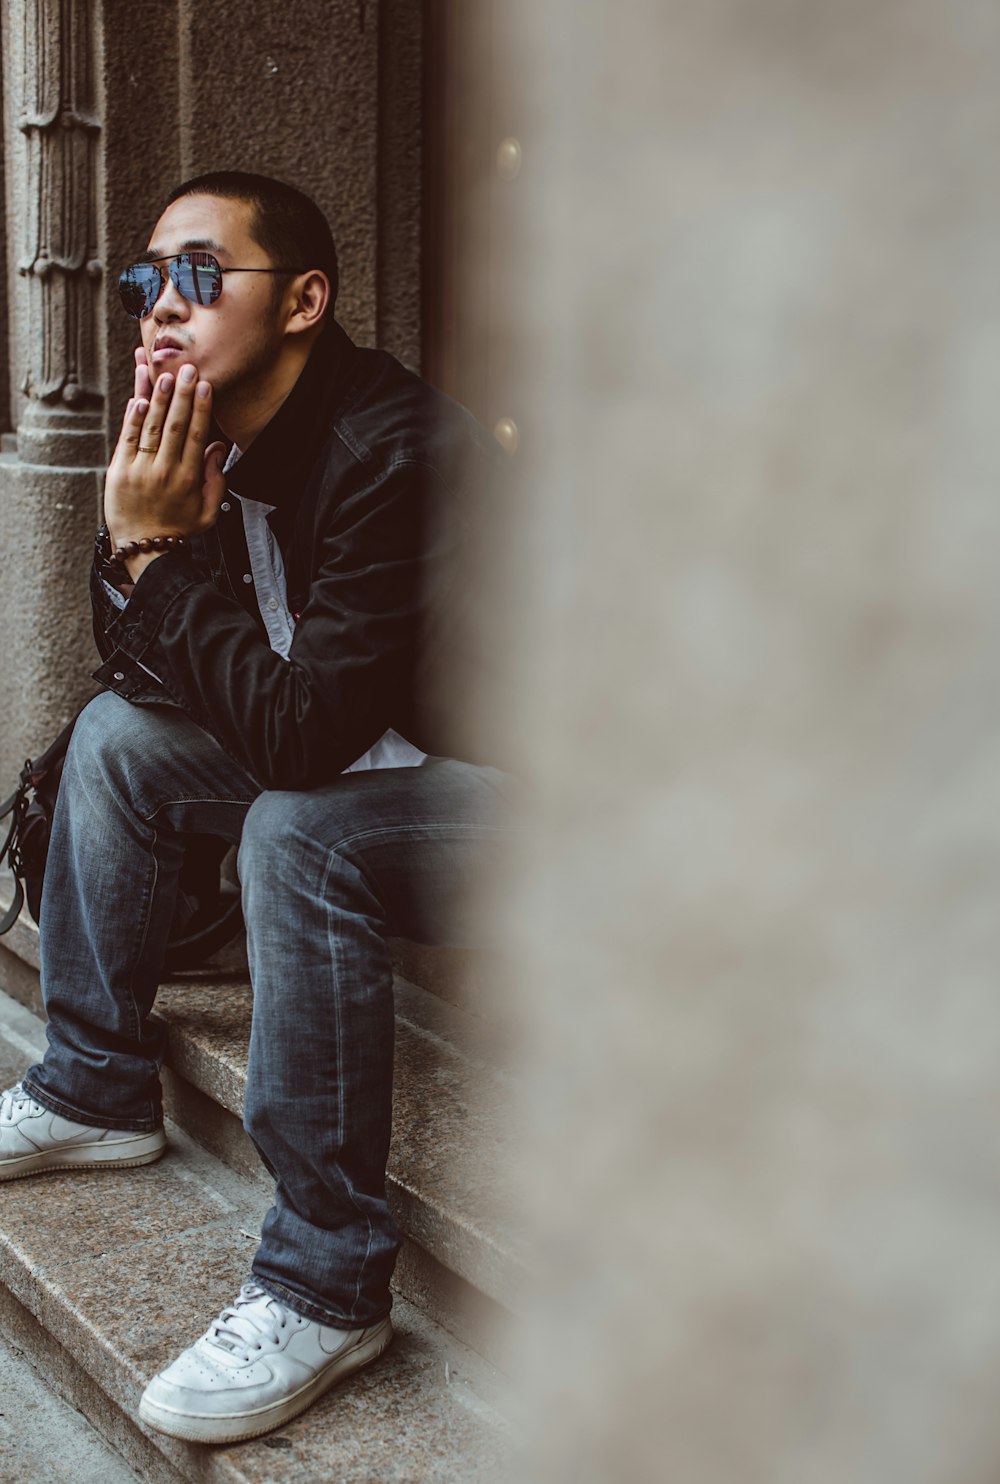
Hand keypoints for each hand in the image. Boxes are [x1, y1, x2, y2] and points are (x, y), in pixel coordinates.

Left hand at [105, 348, 227, 579]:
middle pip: (175, 425)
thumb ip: (217, 480)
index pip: (197, 436)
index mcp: (189, 479)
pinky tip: (140, 397)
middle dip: (182, 395)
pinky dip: (133, 417)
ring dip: (158, 399)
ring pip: (151, 427)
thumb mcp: (208, 511)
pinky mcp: (120, 470)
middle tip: (187, 370)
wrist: (144, 548)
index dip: (201, 409)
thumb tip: (218, 448)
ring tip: (164, 374)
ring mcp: (140, 469)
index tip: (205, 386)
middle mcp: (165, 471)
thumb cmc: (178, 528)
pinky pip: (128, 438)